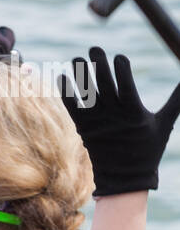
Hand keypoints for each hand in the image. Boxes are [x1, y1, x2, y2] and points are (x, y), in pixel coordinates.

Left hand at [60, 47, 179, 195]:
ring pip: (87, 97)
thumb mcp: (165, 123)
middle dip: (100, 65)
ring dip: (80, 77)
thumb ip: (177, 99)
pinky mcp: (85, 131)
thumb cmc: (147, 151)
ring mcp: (97, 124)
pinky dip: (67, 95)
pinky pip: (73, 110)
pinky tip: (62, 78)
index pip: (126, 86)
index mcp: (134, 114)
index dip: (122, 70)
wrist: (125, 182)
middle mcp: (114, 118)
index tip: (120, 57)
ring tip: (77, 59)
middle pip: (104, 86)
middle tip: (94, 48)